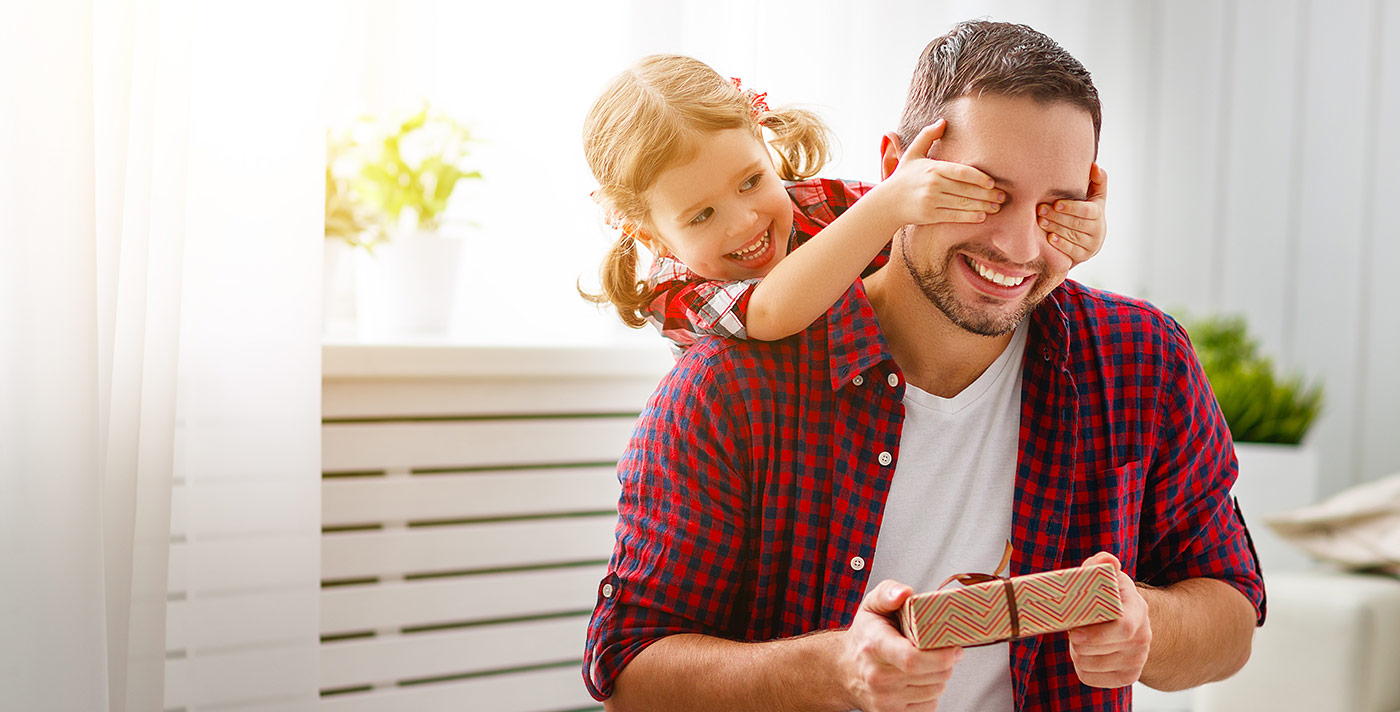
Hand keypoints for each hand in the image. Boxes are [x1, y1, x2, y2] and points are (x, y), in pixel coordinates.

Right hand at [838, 579, 962, 711]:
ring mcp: (884, 699)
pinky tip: (920, 679)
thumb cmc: (864, 636)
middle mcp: (877, 676)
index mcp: (874, 645)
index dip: (940, 656)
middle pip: (932, 675)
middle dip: (947, 662)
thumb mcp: (871, 605)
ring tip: (928, 663)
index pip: (912, 659)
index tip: (954, 647)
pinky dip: (931, 693)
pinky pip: (929, 706)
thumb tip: (905, 593)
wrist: (843, 669)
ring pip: (935, 690)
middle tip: (945, 649)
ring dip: (940, 677)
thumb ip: (888, 592)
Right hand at [882, 120, 1005, 226]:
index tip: (992, 182)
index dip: (979, 178)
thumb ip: (927, 136)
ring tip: (996, 206)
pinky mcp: (930, 215)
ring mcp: (931, 201)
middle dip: (987, 194)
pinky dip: (969, 217)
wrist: (887, 202)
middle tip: (1002, 196)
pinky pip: (954, 216)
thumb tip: (942, 121)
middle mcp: (933, 185)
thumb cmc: (903, 177)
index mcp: (933, 168)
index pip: (961, 172)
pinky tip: (982, 216)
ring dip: (982, 206)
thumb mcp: (912, 153)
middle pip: (966, 189)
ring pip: (962, 204)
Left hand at [1038, 163, 1107, 265]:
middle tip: (1040, 210)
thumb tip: (1095, 166)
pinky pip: (1071, 251)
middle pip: (1076, 224)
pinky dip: (1060, 244)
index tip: (1056, 203)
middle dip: (1057, 217)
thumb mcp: (1094, 197)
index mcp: (1098, 214)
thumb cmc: (1088, 212)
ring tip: (1040, 221)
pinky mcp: (1082, 257)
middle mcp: (1098, 231)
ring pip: (1072, 236)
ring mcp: (1090, 246)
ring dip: (1055, 228)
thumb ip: (1097, 181)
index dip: (1072, 207)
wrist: (1089, 240)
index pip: (1087, 211)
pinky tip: (1049, 238)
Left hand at [1068, 552, 1151, 687]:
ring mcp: (1137, 660)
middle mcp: (1143, 638)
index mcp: (1138, 611)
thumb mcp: (1106, 576)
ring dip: (1077, 653)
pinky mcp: (1127, 677)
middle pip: (1099, 651)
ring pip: (1090, 665)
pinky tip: (1086, 653)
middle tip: (1073, 630)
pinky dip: (1081, 668)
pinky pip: (1090, 678)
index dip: (1096, 635)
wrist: (1127, 620)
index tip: (1073, 633)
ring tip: (1081, 639)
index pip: (1124, 629)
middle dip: (1077, 642)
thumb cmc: (1109, 595)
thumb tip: (1108, 560)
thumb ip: (1102, 564)